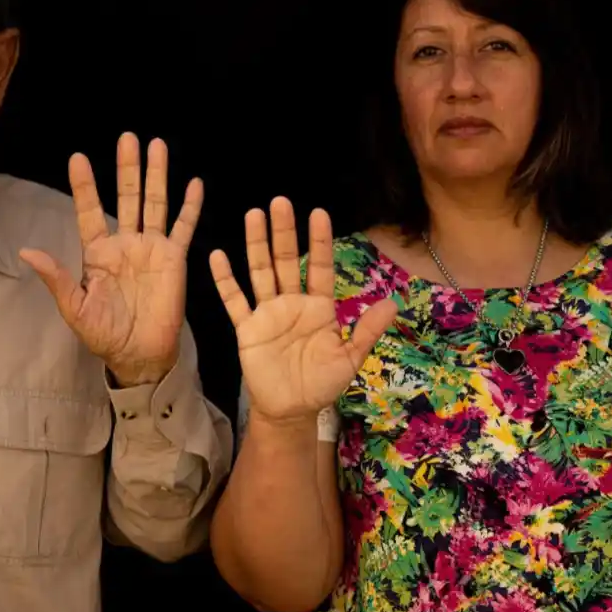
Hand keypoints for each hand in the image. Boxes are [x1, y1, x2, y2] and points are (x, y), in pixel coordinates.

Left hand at [19, 133, 202, 384]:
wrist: (139, 355)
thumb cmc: (104, 335)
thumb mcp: (75, 308)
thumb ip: (56, 278)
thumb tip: (27, 252)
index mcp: (98, 253)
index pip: (90, 211)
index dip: (85, 186)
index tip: (78, 158)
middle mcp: (125, 243)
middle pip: (127, 197)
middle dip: (127, 168)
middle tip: (127, 137)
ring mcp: (151, 248)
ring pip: (155, 203)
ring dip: (156, 175)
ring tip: (157, 145)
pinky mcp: (174, 259)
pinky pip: (184, 228)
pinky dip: (190, 206)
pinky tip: (194, 183)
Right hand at [208, 198, 396, 424]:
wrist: (291, 410)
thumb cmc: (321, 384)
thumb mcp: (350, 359)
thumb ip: (367, 331)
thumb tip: (393, 303)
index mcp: (318, 307)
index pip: (318, 267)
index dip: (318, 242)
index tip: (318, 213)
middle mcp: (292, 303)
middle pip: (285, 260)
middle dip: (283, 232)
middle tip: (280, 201)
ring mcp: (267, 313)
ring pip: (260, 272)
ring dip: (256, 244)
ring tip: (253, 215)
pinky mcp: (247, 328)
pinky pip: (234, 301)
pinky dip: (225, 280)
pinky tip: (217, 256)